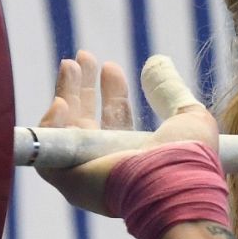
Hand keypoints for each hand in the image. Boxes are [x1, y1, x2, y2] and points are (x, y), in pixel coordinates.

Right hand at [36, 50, 218, 215]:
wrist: (172, 183)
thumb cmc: (188, 156)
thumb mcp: (190, 116)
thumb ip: (172, 90)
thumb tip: (160, 63)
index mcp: (136, 152)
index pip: (116, 119)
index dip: (112, 91)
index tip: (111, 66)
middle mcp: (110, 162)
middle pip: (87, 119)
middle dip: (82, 87)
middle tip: (83, 56)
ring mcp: (88, 172)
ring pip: (65, 129)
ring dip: (64, 93)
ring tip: (70, 63)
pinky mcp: (71, 181)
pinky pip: (47, 152)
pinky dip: (49, 126)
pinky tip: (59, 104)